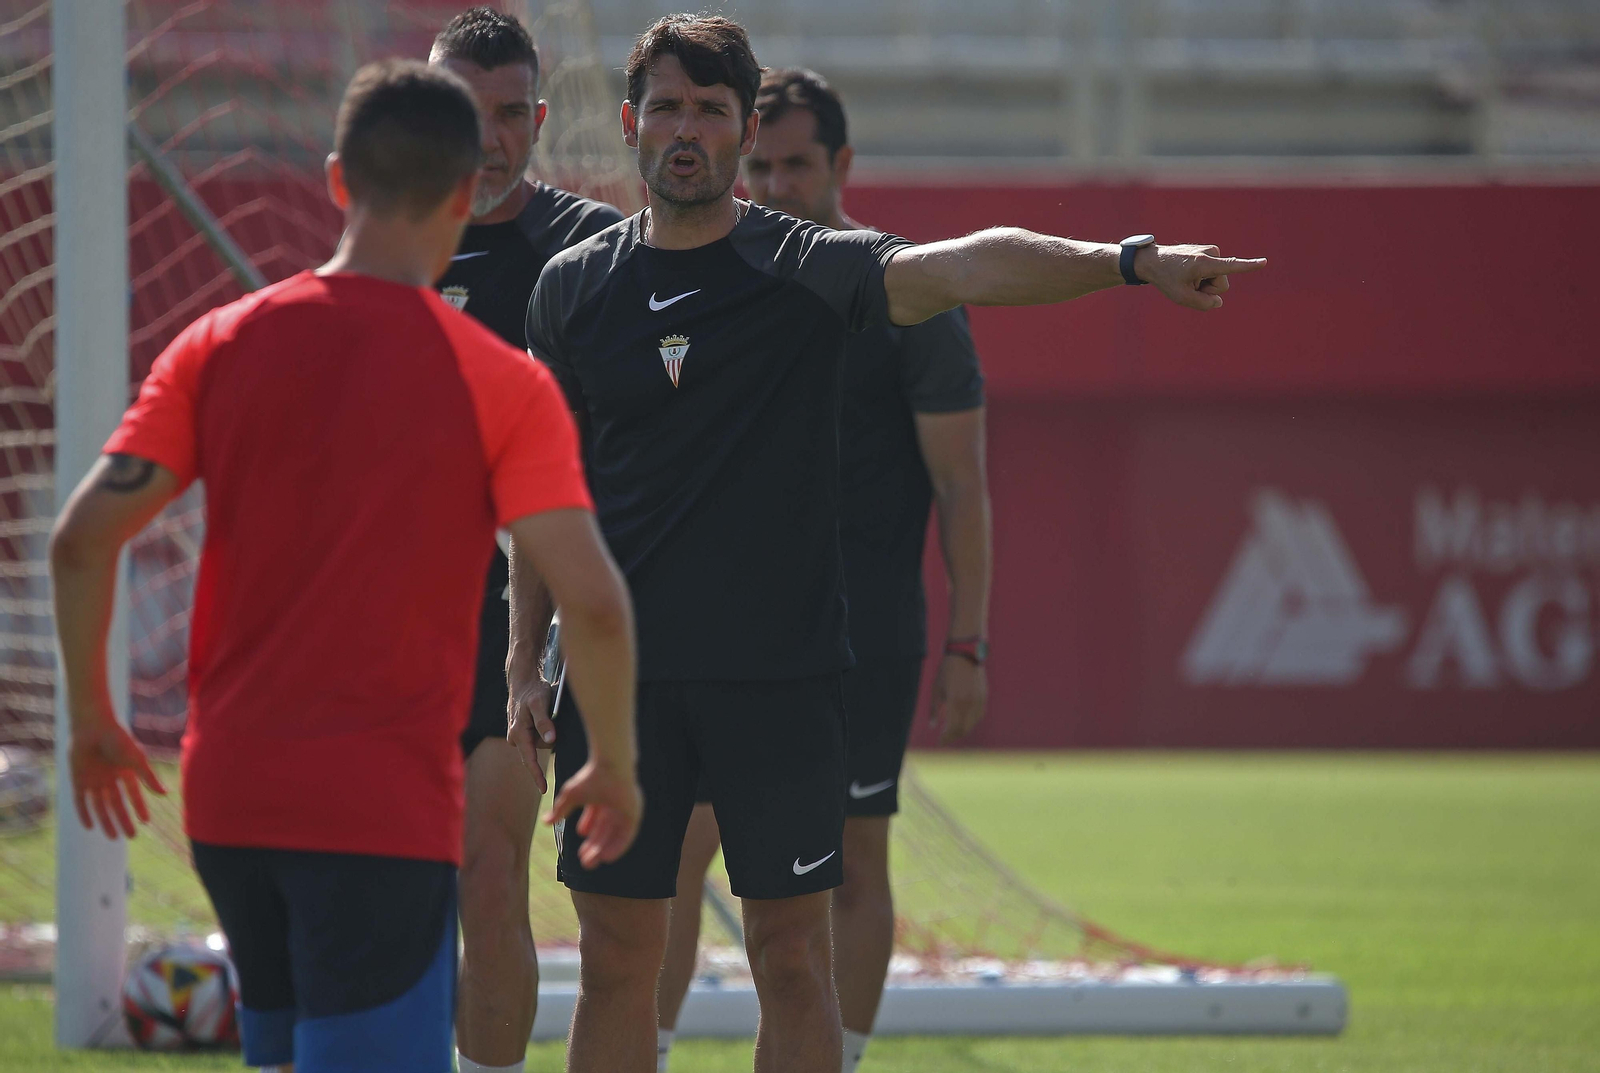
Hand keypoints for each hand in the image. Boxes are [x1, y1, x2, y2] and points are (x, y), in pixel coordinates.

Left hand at [68, 708, 164, 839]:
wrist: (93, 727)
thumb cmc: (118, 739)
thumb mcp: (137, 760)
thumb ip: (149, 778)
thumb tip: (164, 794)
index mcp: (125, 772)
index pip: (133, 795)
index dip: (139, 808)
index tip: (146, 822)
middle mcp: (110, 778)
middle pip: (117, 804)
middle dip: (124, 820)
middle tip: (131, 837)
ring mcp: (94, 780)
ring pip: (100, 806)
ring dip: (106, 821)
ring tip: (113, 837)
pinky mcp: (79, 780)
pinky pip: (81, 800)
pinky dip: (85, 813)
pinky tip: (90, 827)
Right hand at [506, 674, 555, 792]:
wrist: (523, 682)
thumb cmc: (533, 691)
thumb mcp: (540, 703)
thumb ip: (544, 722)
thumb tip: (550, 741)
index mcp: (518, 734)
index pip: (529, 760)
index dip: (537, 776)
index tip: (544, 790)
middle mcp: (515, 737)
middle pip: (537, 751)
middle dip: (548, 741)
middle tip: (551, 717)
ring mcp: (517, 736)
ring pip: (539, 743)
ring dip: (547, 733)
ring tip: (546, 713)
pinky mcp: (522, 733)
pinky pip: (537, 738)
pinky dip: (544, 731)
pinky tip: (544, 715)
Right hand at [543, 758, 642, 868]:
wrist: (610, 767)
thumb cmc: (590, 777)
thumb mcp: (571, 796)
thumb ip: (560, 810)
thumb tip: (545, 822)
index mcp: (601, 798)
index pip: (596, 820)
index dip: (588, 833)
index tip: (579, 848)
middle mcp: (614, 805)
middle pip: (605, 831)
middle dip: (594, 846)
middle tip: (585, 862)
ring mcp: (625, 810)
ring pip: (614, 835)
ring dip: (603, 849)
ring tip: (591, 861)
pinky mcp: (634, 814)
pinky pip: (626, 836)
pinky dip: (617, 847)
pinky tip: (606, 857)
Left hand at [931, 655, 987, 744]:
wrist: (965, 654)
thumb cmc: (947, 671)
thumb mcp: (936, 689)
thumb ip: (935, 709)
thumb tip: (933, 726)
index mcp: (956, 702)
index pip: (952, 728)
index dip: (946, 738)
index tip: (939, 742)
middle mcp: (969, 704)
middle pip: (963, 729)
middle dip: (953, 736)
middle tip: (944, 738)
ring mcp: (979, 701)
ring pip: (972, 724)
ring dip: (962, 730)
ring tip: (952, 731)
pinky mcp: (984, 697)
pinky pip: (978, 716)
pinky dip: (970, 722)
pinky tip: (963, 721)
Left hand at [1135, 244, 1266, 310]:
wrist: (1152, 260)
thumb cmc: (1165, 278)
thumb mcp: (1181, 298)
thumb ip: (1204, 304)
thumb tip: (1218, 301)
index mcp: (1204, 263)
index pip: (1231, 266)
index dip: (1248, 266)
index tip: (1264, 262)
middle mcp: (1211, 254)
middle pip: (1222, 285)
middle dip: (1207, 289)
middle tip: (1187, 283)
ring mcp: (1211, 251)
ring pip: (1218, 280)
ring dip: (1203, 284)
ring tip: (1186, 278)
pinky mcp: (1209, 253)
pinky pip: (1212, 274)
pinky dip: (1201, 278)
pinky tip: (1187, 274)